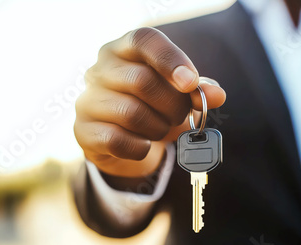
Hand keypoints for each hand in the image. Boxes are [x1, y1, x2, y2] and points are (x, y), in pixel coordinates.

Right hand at [74, 27, 225, 177]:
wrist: (122, 139)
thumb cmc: (152, 106)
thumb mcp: (178, 95)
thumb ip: (198, 91)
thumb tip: (217, 95)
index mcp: (124, 49)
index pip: (144, 40)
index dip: (170, 59)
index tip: (190, 83)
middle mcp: (100, 69)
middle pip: (142, 81)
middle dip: (173, 105)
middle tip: (179, 116)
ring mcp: (87, 99)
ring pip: (131, 113)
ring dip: (158, 127)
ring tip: (162, 129)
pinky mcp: (83, 130)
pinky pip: (117, 140)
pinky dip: (140, 147)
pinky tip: (145, 144)